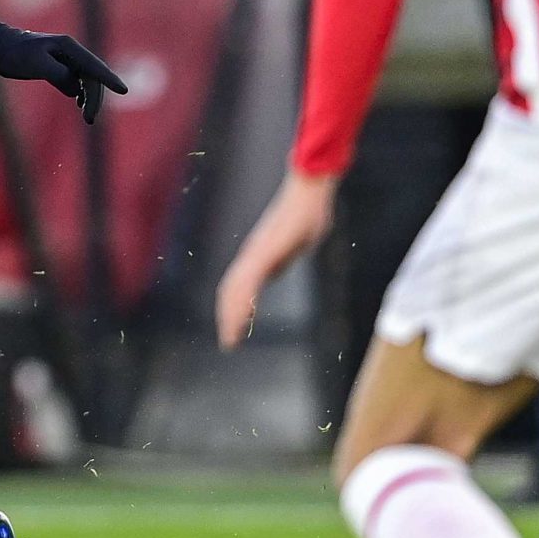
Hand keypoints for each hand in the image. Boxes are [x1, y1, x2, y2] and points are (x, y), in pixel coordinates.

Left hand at [0, 14, 128, 122]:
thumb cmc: (14, 54)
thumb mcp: (36, 64)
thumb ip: (59, 75)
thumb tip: (77, 88)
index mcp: (68, 47)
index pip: (93, 66)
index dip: (109, 79)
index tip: (123, 91)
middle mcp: (70, 51)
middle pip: (91, 76)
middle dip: (94, 97)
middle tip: (89, 120)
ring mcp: (65, 59)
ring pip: (85, 80)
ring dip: (89, 97)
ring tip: (87, 117)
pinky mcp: (57, 66)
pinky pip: (76, 80)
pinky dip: (80, 93)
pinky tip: (79, 103)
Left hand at [215, 169, 335, 349]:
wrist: (309, 193)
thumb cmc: (308, 213)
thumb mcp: (296, 240)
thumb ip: (287, 252)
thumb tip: (286, 255)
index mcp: (260, 256)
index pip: (239, 287)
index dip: (234, 309)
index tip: (235, 329)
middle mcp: (253, 255)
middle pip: (231, 291)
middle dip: (228, 318)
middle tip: (229, 344)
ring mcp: (256, 253)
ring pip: (236, 289)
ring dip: (231, 316)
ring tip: (231, 340)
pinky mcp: (264, 252)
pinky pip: (249, 281)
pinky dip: (244, 302)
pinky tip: (244, 319)